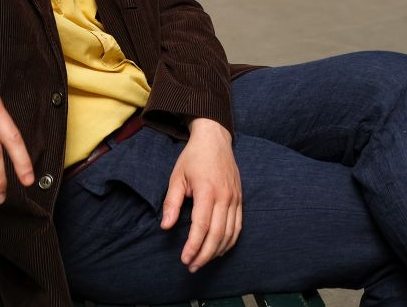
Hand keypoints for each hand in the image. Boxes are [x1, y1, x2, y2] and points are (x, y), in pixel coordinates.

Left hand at [160, 118, 241, 271]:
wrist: (215, 139)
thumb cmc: (193, 158)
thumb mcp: (177, 176)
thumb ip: (172, 202)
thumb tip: (166, 226)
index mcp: (207, 191)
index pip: (202, 226)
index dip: (194, 246)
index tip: (185, 260)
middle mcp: (225, 197)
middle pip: (218, 234)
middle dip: (204, 255)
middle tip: (192, 267)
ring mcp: (235, 199)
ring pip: (230, 234)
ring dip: (216, 252)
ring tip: (202, 261)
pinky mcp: (240, 200)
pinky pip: (238, 226)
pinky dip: (229, 242)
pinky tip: (218, 250)